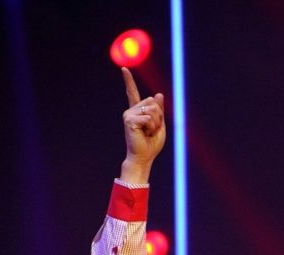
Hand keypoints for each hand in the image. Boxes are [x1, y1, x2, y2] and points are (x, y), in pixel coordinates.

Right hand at [120, 67, 165, 183]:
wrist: (144, 157)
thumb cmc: (151, 144)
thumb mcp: (159, 124)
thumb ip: (159, 110)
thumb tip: (158, 94)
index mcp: (137, 111)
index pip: (133, 93)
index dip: (128, 81)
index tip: (123, 69)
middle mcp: (131, 110)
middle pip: (153, 102)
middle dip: (159, 116)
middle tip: (152, 130)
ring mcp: (128, 114)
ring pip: (153, 109)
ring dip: (156, 123)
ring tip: (148, 133)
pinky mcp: (129, 120)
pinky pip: (149, 118)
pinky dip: (152, 127)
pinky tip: (145, 134)